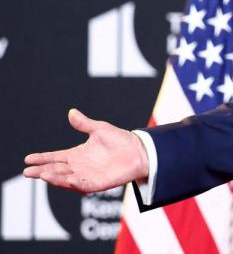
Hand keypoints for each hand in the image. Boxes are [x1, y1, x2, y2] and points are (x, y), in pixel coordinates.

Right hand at [23, 109, 148, 193]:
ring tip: (42, 174)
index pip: (55, 157)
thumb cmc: (120, 140)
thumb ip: (84, 124)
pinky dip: (74, 184)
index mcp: (77, 154)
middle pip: (56, 170)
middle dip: (41, 171)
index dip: (42, 158)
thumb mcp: (100, 129)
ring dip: (54, 177)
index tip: (28, 159)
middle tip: (27, 171)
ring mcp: (88, 176)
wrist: (139, 151)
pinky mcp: (98, 183)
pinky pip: (84, 185)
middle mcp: (79, 167)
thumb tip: (71, 112)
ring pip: (66, 179)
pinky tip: (67, 180)